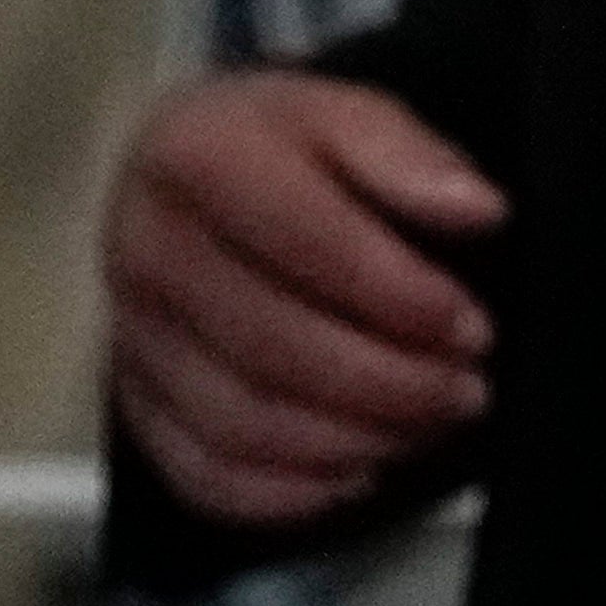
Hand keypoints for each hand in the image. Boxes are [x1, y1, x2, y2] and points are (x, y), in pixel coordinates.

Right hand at [99, 70, 500, 530]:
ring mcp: (131, 334)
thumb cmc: (295, 151)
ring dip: (353, 442)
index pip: (302, 240)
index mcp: (194, 153)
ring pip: (241, 422)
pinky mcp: (135, 401)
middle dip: (390, 383)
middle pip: (271, 347)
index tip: (470, 325)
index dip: (398, 296)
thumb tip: (473, 209)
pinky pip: (203, 474)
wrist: (218, 174)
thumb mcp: (356, 113)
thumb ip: (412, 156)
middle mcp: (144, 248)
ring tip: (427, 426)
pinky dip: (290, 492)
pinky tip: (358, 472)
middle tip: (466, 389)